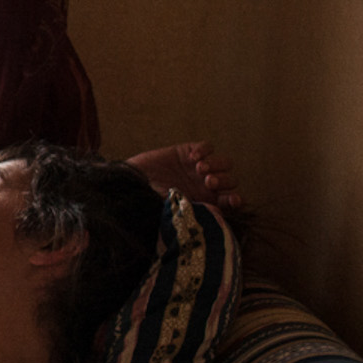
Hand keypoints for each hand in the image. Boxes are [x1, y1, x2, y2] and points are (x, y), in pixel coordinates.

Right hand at [124, 141, 243, 210]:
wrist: (127, 182)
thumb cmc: (147, 201)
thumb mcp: (170, 210)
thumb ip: (191, 211)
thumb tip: (214, 215)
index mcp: (205, 202)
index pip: (230, 201)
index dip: (235, 199)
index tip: (232, 200)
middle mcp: (205, 185)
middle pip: (230, 180)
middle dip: (223, 180)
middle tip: (208, 182)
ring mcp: (198, 168)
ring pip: (224, 163)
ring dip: (216, 165)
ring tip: (199, 169)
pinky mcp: (187, 152)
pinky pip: (207, 147)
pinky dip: (204, 150)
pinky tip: (192, 157)